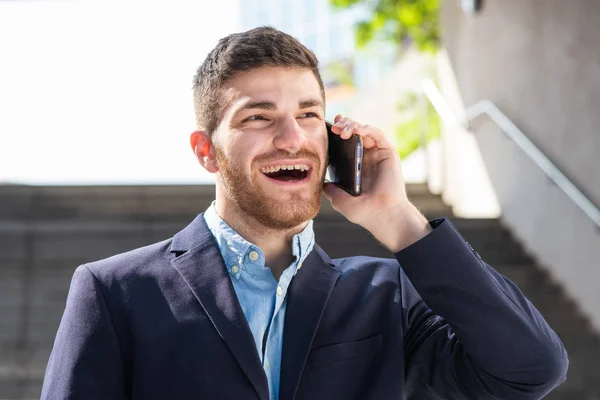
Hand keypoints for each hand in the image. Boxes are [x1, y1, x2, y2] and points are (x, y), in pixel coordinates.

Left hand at [323, 115, 431, 251]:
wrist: (381, 216)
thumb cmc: (364, 212)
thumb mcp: (340, 200)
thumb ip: (331, 190)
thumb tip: (321, 182)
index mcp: (356, 167)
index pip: (346, 144)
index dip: (337, 133)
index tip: (327, 128)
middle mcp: (367, 158)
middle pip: (354, 133)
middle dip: (343, 125)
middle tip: (333, 127)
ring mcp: (378, 154)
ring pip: (365, 130)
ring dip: (352, 125)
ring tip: (340, 130)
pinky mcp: (388, 152)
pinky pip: (377, 134)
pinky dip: (365, 128)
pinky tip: (355, 130)